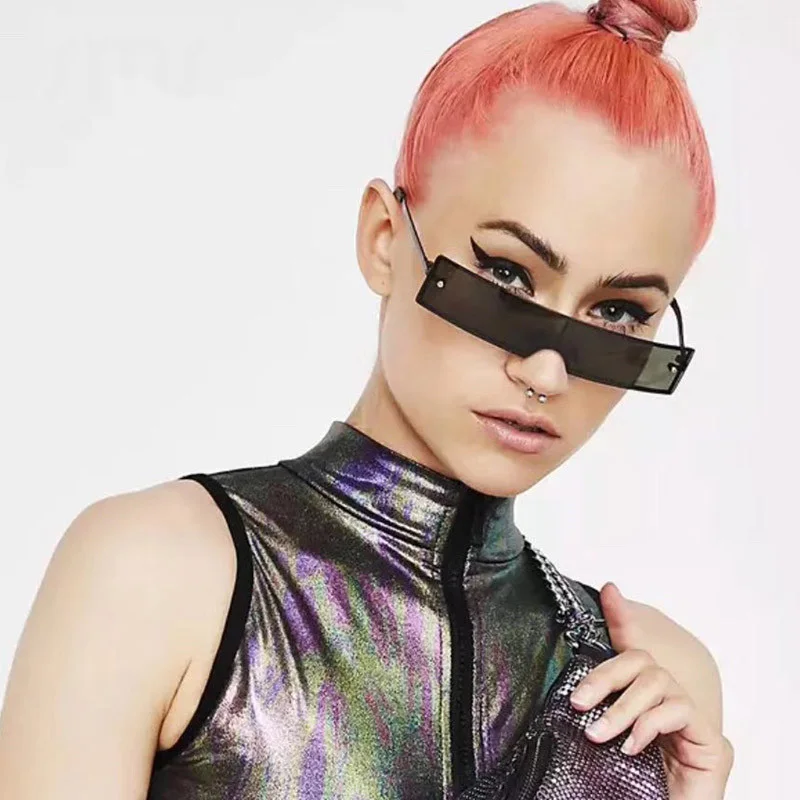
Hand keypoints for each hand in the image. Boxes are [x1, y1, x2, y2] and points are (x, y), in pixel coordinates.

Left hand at [569, 583, 733, 798]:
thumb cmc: (638, 784)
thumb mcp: (606, 742)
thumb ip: (597, 711)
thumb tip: (570, 692)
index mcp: (640, 697)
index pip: (628, 651)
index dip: (621, 617)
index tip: (609, 591)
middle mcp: (666, 699)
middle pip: (639, 660)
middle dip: (604, 676)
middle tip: (577, 701)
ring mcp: (689, 716)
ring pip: (655, 681)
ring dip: (622, 707)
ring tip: (598, 733)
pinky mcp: (709, 739)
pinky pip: (679, 709)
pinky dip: (650, 724)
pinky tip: (631, 745)